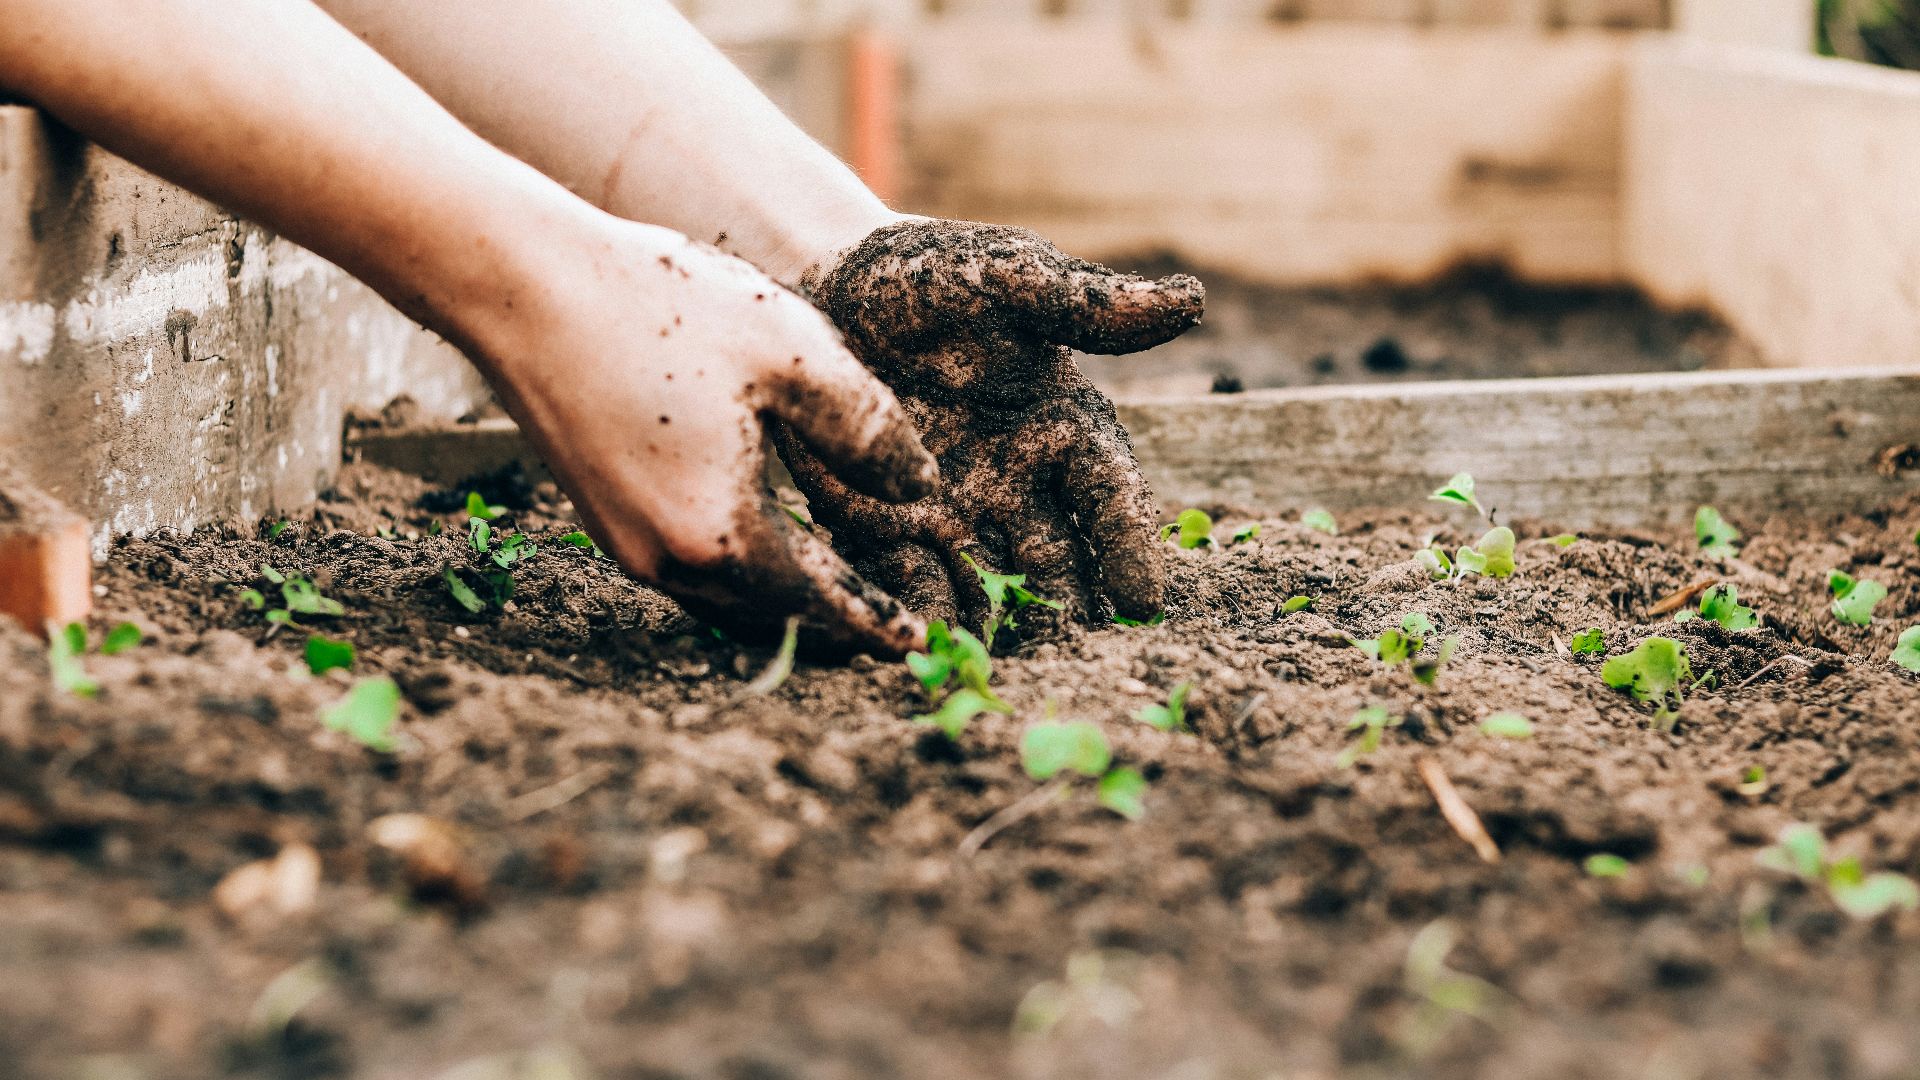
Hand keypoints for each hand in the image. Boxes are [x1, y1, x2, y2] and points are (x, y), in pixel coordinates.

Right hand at [467, 217, 937, 654]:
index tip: (917, 645)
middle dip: (833, 625)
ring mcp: (626, 543)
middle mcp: (667, 560)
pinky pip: (690, 570)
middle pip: (772, 616)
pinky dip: (741, 572)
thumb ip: (869, 430)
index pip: (820, 602)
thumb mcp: (795, 353)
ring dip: (785, 602)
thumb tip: (921, 489)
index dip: (874, 622)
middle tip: (889, 628)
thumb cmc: (662, 308)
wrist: (523, 285)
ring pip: (727, 599)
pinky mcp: (602, 516)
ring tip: (839, 592)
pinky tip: (767, 541)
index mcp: (722, 533)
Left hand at [778, 218, 1203, 632]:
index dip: (1129, 546)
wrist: (825, 284)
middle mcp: (1019, 484)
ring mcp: (955, 513)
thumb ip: (1085, 303)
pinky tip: (925, 650)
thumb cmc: (930, 275)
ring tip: (1006, 672)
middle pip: (1058, 561)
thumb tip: (1191, 301)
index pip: (1110, 496)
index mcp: (1063, 427)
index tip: (1144, 601)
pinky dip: (922, 617)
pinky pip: (911, 582)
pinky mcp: (887, 528)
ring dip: (1001, 630)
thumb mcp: (1007, 277)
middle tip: (1079, 659)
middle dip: (1070, 611)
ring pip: (991, 587)